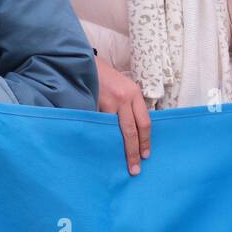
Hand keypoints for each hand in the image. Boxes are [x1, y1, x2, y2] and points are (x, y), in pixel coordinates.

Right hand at [96, 56, 150, 175]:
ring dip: (120, 148)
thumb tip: (136, 131)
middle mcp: (125, 98)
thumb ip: (131, 106)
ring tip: (121, 163)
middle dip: (134, 151)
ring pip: (118, 130)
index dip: (145, 141)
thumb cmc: (106, 79)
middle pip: (133, 130)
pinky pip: (102, 124)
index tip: (145, 155)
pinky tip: (104, 148)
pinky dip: (104, 137)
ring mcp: (110, 101)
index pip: (145, 122)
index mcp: (135, 95)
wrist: (86, 63)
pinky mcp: (95, 103)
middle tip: (135, 168)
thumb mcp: (124, 89)